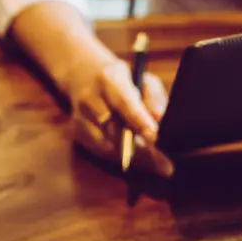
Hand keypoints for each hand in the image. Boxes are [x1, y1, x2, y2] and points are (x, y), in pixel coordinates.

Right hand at [66, 57, 174, 175]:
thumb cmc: (122, 81)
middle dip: (141, 148)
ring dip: (132, 152)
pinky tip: (129, 148)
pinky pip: (102, 150)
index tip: (154, 138)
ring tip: (151, 155)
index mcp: (109, 78)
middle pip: (114, 129)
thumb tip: (160, 120)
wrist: (83, 75)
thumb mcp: (142, 80)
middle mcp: (89, 97)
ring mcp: (80, 115)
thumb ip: (153, 99)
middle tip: (165, 164)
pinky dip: (119, 153)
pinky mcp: (76, 130)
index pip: (124, 103)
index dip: (139, 121)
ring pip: (109, 144)